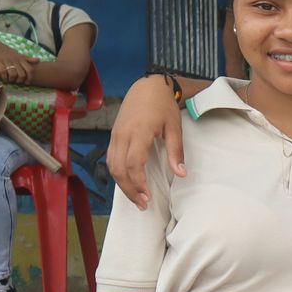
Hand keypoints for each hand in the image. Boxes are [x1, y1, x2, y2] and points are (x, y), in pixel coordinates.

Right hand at [0, 37, 33, 84]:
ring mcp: (6, 60)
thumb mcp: (17, 54)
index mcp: (21, 58)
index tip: (27, 82)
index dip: (30, 78)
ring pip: (13, 74)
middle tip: (17, 82)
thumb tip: (39, 60)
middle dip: (20, 80)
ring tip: (10, 81)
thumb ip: (27, 58)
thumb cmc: (5, 51)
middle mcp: (15, 59)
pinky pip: (3, 72)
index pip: (30, 70)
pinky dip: (4, 77)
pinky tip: (4, 79)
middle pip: (22, 74)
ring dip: (12, 80)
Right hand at [108, 75, 185, 208]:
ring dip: (122, 184)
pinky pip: (110, 158)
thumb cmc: (163, 106)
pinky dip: (117, 173)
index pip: (133, 163)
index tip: (147, 197)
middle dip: (129, 189)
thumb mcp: (175, 127)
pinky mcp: (114, 135)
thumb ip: (176, 151)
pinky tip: (128, 182)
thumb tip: (181, 174)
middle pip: (118, 168)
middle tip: (143, 204)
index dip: (138, 182)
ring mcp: (115, 135)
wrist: (148, 87)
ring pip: (112, 165)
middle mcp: (122, 135)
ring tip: (136, 198)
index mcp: (138, 132)